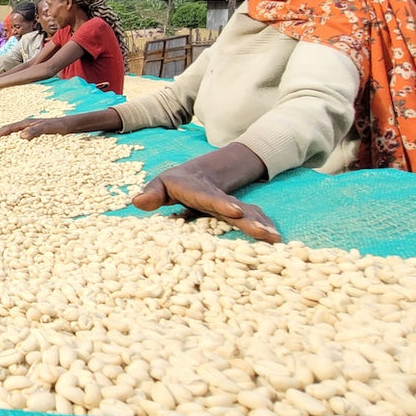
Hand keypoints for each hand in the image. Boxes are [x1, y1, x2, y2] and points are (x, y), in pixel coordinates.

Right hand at [0, 117, 66, 141]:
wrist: (71, 126)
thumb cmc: (60, 126)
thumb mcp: (48, 128)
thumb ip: (36, 130)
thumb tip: (21, 136)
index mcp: (26, 123)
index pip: (8, 128)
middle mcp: (26, 126)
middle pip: (7, 130)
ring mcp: (29, 130)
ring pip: (12, 135)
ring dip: (2, 140)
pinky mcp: (34, 136)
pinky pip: (19, 140)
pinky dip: (12, 144)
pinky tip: (11, 151)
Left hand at [131, 167, 281, 242]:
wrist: (199, 174)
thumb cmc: (175, 184)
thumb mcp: (162, 185)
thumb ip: (151, 193)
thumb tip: (137, 201)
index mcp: (200, 193)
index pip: (211, 199)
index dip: (222, 205)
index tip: (234, 211)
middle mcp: (220, 199)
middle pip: (237, 209)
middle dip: (251, 221)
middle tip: (266, 232)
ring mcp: (232, 206)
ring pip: (250, 215)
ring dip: (262, 226)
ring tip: (275, 239)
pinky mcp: (240, 214)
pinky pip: (255, 220)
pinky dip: (266, 228)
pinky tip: (277, 240)